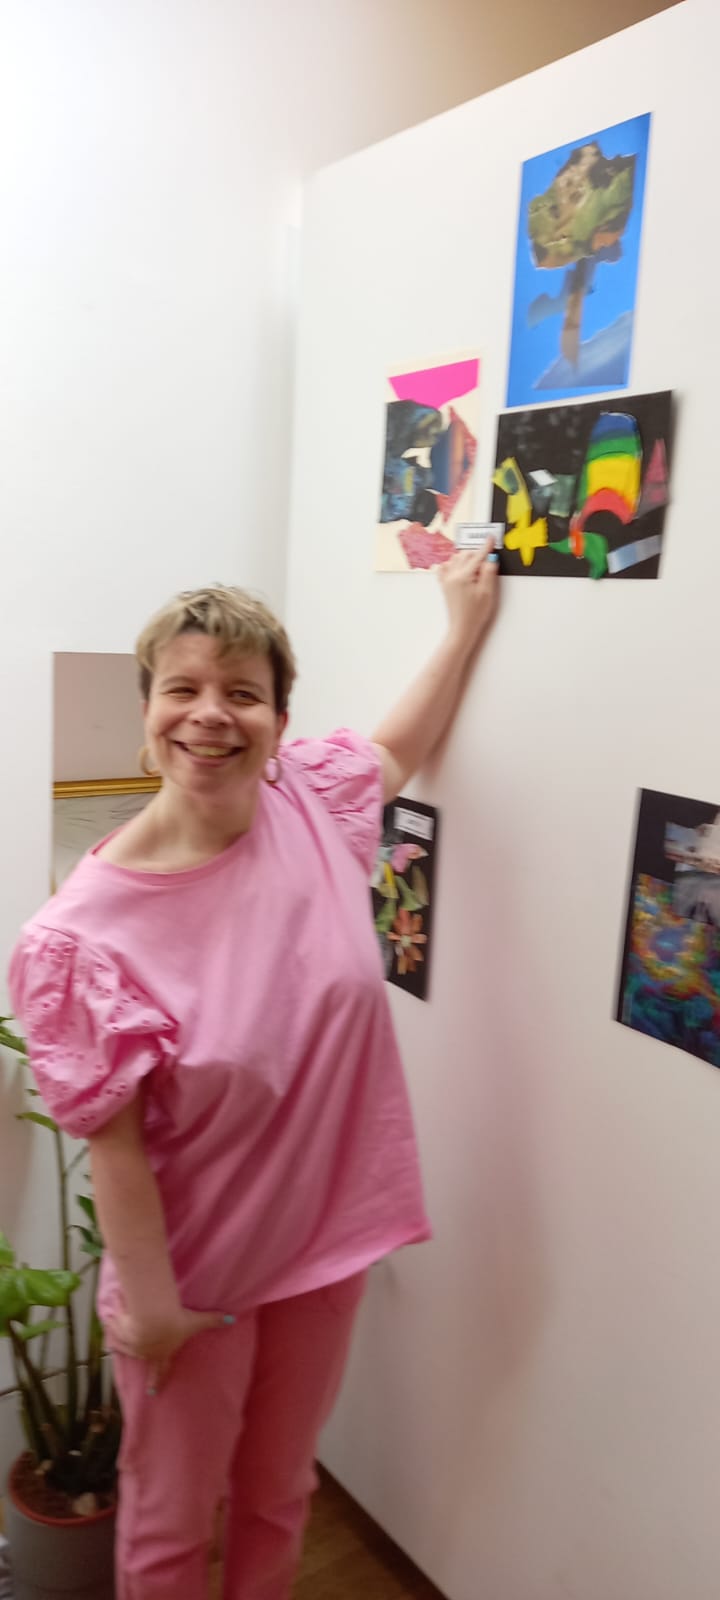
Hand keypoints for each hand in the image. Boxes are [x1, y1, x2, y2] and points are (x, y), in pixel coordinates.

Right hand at [105, 1303, 234, 1392]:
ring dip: (122, 1339)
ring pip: (125, 1345)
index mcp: (163, 1354)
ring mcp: (132, 1344)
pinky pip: (115, 1331)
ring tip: (117, 1336)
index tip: (153, 1392)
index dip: (158, 1382)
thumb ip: (213, 1320)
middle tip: (135, 1352)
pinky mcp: (121, 1332)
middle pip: (141, 1356)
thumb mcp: (197, 1320)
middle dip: (138, 1353)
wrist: (152, 1318)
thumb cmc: (175, 1322)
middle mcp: (146, 1352)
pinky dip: (112, 1327)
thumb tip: (233, 1318)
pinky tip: (108, 1322)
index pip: (161, 1371)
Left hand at [437, 547, 499, 653]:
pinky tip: (459, 567)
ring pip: (455, 559)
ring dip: (465, 557)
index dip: (486, 547)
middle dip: (476, 553)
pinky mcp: (444, 585)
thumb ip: (489, 573)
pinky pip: (444, 568)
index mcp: (463, 576)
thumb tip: (490, 558)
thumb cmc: (476, 613)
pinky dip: (452, 564)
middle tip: (487, 558)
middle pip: (465, 555)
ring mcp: (446, 580)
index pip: (477, 557)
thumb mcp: (487, 593)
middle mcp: (452, 575)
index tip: (490, 538)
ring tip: (476, 566)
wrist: (462, 628)